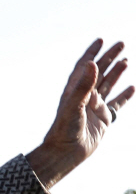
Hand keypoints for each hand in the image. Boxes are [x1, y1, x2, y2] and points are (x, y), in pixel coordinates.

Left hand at [28, 39, 133, 188]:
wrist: (65, 153)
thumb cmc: (64, 130)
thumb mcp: (73, 105)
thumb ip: (83, 85)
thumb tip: (92, 63)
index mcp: (74, 91)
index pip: (84, 67)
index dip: (91, 53)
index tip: (100, 40)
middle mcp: (85, 97)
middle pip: (99, 72)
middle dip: (109, 57)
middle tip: (121, 43)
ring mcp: (94, 108)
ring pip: (108, 85)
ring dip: (117, 73)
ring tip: (126, 61)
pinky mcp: (103, 120)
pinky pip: (116, 104)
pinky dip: (124, 96)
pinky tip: (132, 87)